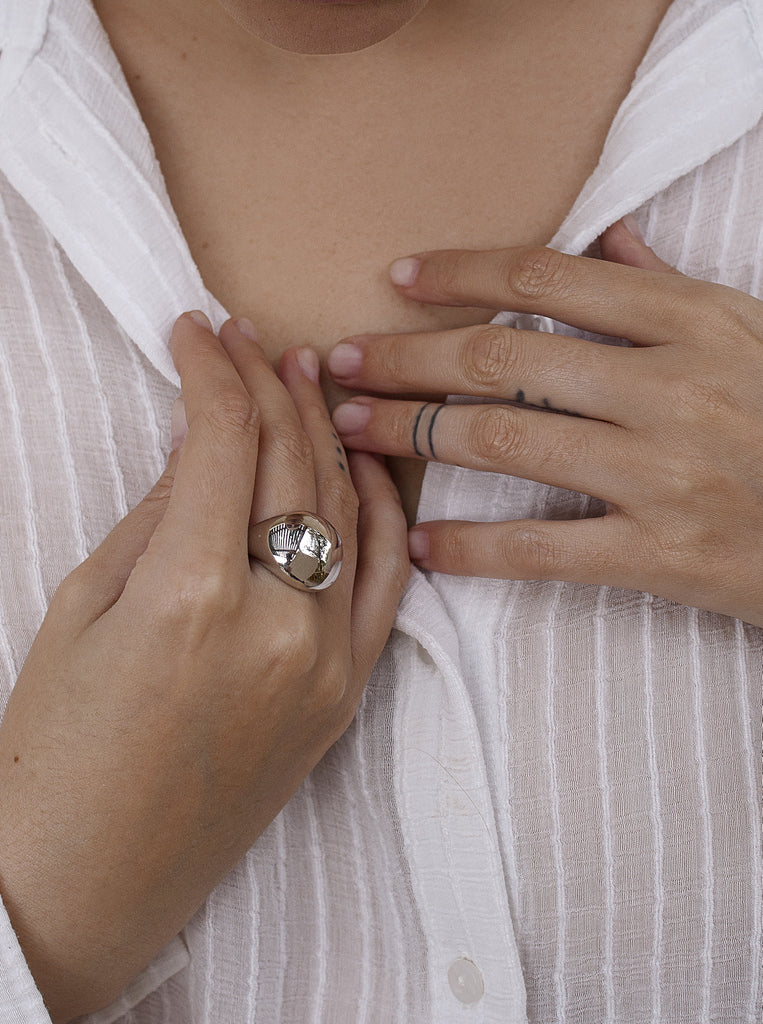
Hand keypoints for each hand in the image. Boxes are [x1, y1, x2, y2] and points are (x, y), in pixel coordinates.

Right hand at [0, 314, 407, 1021]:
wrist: (93, 877)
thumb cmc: (57, 750)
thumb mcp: (82, 608)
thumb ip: (155, 513)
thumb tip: (198, 443)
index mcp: (193, 595)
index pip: (223, 439)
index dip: (211, 369)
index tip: (195, 334)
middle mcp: (278, 623)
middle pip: (292, 461)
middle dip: (271, 384)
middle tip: (251, 343)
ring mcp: (326, 662)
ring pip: (349, 509)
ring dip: (328, 432)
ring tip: (307, 380)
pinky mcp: (348, 694)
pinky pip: (387, 581)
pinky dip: (381, 511)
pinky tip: (361, 463)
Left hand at [328, 219, 762, 625]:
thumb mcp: (753, 332)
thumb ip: (669, 286)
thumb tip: (604, 236)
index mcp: (691, 322)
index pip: (546, 280)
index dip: (459, 274)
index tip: (397, 281)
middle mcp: (669, 387)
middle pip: (500, 358)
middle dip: (403, 357)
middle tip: (336, 362)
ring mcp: (661, 473)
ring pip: (503, 440)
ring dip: (410, 433)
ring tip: (351, 430)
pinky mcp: (660, 553)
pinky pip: (540, 548)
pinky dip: (469, 545)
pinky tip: (419, 538)